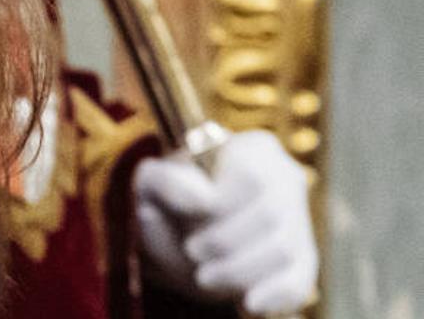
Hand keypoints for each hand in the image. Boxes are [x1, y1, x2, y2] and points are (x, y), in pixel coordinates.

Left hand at [134, 130, 318, 314]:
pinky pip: (299, 281)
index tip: (193, 216)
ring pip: (284, 250)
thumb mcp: (152, 182)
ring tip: (204, 276)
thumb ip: (166, 181)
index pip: (252, 176)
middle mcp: (285, 179)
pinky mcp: (302, 259)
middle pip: (270, 216)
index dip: (222, 203)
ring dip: (239, 271)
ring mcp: (298, 221)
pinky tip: (247, 304)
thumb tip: (204, 200)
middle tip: (193, 252)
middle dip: (225, 242)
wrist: (179, 231)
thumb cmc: (168, 200)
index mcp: (255, 149)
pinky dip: (274, 295)